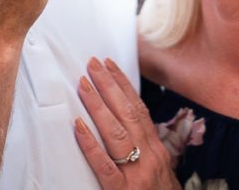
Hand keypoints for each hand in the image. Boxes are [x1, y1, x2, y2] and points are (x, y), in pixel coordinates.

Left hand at [75, 58, 180, 189]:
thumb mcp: (161, 174)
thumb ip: (147, 152)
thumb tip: (128, 129)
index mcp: (158, 152)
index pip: (140, 110)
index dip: (124, 85)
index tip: (110, 65)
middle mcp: (151, 158)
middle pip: (128, 114)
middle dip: (109, 86)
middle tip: (92, 63)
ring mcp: (137, 175)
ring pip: (116, 133)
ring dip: (98, 105)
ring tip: (83, 83)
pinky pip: (104, 166)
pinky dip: (90, 145)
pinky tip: (77, 127)